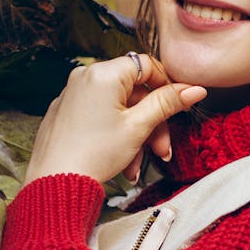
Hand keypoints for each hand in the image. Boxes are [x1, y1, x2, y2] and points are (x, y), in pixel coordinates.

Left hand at [24, 54, 206, 185]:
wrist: (54, 183)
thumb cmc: (94, 154)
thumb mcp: (138, 127)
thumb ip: (167, 104)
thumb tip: (195, 89)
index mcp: (103, 73)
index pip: (146, 65)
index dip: (167, 85)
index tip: (179, 105)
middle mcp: (85, 77)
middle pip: (133, 93)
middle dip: (152, 124)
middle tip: (162, 150)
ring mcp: (72, 96)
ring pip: (118, 109)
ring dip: (135, 137)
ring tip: (136, 167)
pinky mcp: (65, 114)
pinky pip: (99, 117)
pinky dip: (115, 136)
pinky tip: (121, 163)